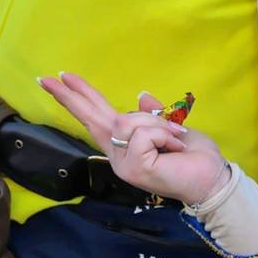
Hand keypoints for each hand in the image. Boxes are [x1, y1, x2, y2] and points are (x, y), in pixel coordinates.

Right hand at [38, 71, 227, 205]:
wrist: (213, 179)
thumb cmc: (195, 157)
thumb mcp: (172, 127)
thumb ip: (152, 115)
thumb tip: (141, 95)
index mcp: (124, 144)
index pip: (97, 116)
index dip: (79, 97)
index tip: (59, 79)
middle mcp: (117, 155)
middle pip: (91, 118)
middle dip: (70, 96)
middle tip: (45, 78)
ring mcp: (123, 164)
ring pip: (128, 121)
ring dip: (158, 123)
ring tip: (176, 138)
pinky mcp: (134, 167)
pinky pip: (144, 134)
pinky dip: (164, 134)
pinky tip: (175, 147)